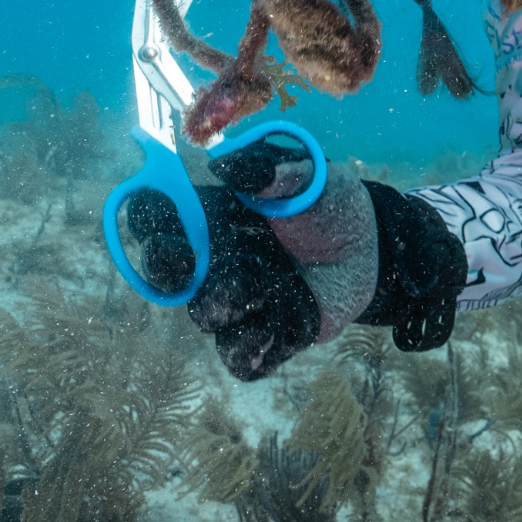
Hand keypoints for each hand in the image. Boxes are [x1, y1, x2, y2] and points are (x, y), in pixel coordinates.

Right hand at [126, 139, 467, 377]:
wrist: (372, 247)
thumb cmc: (331, 202)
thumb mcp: (309, 174)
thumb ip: (270, 169)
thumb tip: (224, 164)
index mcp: (212, 216)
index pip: (158, 217)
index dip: (149, 218)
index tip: (159, 211)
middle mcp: (215, 261)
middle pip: (166, 274)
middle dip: (166, 268)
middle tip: (186, 262)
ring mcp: (237, 301)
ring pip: (206, 314)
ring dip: (229, 300)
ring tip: (267, 282)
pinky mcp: (265, 336)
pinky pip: (241, 358)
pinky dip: (254, 346)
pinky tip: (278, 324)